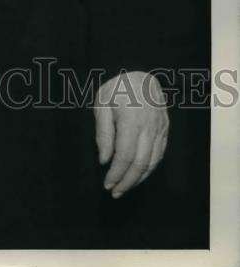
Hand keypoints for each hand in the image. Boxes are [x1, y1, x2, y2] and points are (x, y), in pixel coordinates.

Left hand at [93, 70, 168, 197]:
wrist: (140, 73)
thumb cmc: (116, 88)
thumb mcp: (102, 104)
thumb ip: (103, 133)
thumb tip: (104, 160)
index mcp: (131, 120)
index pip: (126, 156)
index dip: (117, 174)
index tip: (107, 185)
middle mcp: (149, 127)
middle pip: (141, 163)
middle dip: (127, 181)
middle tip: (115, 192)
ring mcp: (160, 129)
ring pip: (152, 161)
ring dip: (139, 178)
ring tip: (125, 187)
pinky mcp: (165, 129)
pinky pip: (159, 154)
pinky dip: (149, 168)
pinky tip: (139, 175)